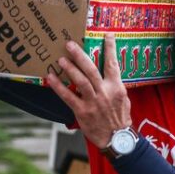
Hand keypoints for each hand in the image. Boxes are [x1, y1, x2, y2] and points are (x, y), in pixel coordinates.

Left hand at [46, 34, 131, 148]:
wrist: (117, 138)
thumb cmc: (120, 118)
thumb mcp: (123, 99)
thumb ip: (114, 85)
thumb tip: (107, 72)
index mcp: (117, 88)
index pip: (113, 64)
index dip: (110, 48)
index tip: (107, 35)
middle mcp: (105, 92)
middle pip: (91, 69)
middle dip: (79, 55)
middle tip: (69, 44)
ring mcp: (93, 102)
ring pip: (80, 81)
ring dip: (69, 68)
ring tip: (61, 59)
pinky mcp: (83, 112)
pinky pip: (68, 97)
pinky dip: (58, 87)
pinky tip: (51, 78)